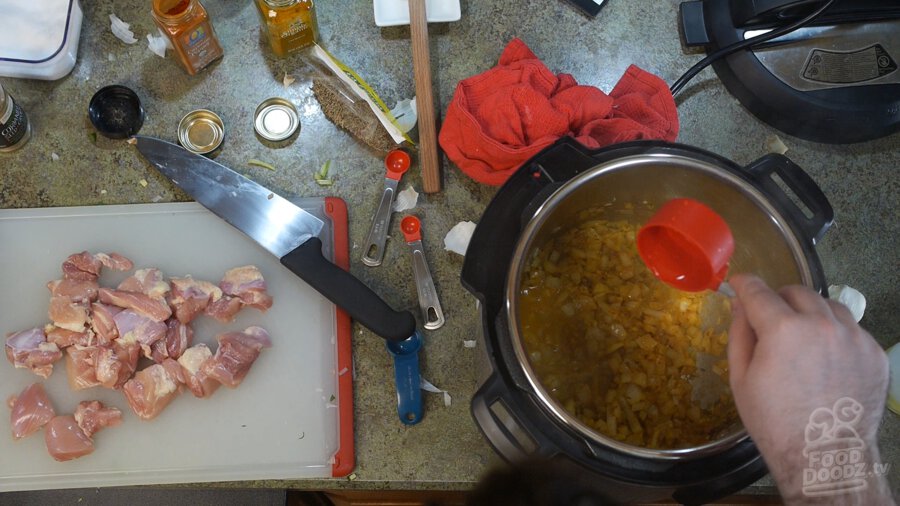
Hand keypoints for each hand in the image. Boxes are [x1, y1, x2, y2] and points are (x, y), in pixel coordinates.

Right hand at [727, 274, 891, 504]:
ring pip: (828, 305)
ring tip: (801, 337)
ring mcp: (854, 338)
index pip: (759, 291)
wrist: (825, 455)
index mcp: (784, 329)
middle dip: (778, 299)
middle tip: (770, 318)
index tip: (738, 283)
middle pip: (797, 291)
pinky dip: (834, 334)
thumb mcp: (741, 378)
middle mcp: (823, 325)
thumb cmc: (774, 421)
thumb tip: (740, 303)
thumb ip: (740, 333)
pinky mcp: (874, 352)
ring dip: (810, 312)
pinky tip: (824, 358)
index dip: (744, 283)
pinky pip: (851, 328)